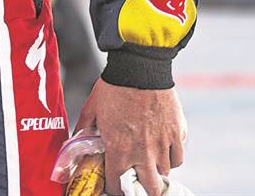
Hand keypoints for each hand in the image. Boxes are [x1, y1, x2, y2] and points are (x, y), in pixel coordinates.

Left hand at [75, 79, 185, 195]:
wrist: (139, 69)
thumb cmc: (113, 88)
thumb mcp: (91, 109)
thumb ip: (84, 129)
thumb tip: (77, 138)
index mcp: (119, 150)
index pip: (118, 185)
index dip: (115, 188)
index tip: (114, 184)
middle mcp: (143, 153)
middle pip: (150, 188)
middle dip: (143, 189)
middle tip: (138, 181)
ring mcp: (162, 145)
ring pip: (164, 172)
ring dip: (156, 170)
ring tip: (148, 162)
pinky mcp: (176, 134)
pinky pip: (177, 157)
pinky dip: (171, 158)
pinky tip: (163, 151)